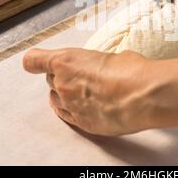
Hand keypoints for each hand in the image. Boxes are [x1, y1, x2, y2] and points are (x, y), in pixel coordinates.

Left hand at [22, 48, 155, 135]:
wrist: (143, 96)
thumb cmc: (131, 70)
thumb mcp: (110, 55)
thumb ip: (96, 61)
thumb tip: (103, 66)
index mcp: (66, 61)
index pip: (33, 61)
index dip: (34, 61)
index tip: (36, 62)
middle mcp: (62, 84)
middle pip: (49, 80)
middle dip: (60, 76)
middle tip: (80, 75)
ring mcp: (70, 105)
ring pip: (55, 99)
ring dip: (63, 95)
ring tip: (83, 92)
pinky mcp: (81, 122)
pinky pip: (66, 115)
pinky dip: (70, 110)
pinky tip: (80, 107)